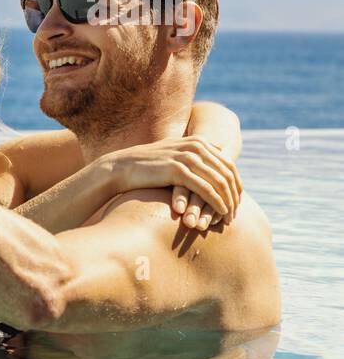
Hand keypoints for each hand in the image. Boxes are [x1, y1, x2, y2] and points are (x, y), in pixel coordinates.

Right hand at [98, 136, 242, 229]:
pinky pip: (205, 189)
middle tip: (236, 214)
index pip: (228, 164)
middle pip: (227, 173)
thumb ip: (194, 154)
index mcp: (198, 141)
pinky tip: (220, 212)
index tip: (237, 201)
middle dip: (234, 195)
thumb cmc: (146, 165)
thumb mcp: (173, 154)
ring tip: (230, 217)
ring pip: (219, 182)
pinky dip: (216, 202)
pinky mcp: (178, 170)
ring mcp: (187, 157)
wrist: (120, 167)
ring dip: (228, 201)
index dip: (236, 184)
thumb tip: (214, 157)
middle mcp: (196, 146)